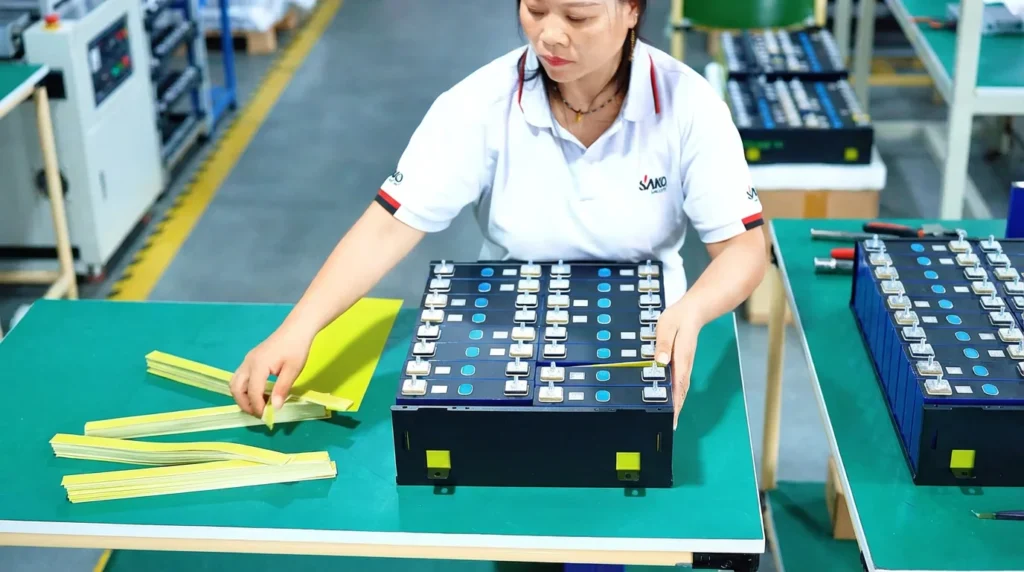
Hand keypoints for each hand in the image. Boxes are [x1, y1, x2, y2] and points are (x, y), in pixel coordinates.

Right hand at [229, 327, 314, 415]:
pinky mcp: (250, 360)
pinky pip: (241, 377)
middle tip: (259, 413)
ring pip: (235, 383)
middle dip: (244, 404)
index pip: (252, 392)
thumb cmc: (297, 348)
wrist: (296, 329)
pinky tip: (260, 393)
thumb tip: (275, 408)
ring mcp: (247, 360)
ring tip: (259, 405)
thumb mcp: (293, 370)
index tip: (267, 417)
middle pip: (236, 388)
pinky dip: (245, 389)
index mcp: (258, 365)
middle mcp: (248, 363)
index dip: (258, 406)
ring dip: (243, 397)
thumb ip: (282, 388)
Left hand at [653, 302, 700, 429]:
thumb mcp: (666, 326)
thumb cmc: (678, 318)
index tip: (673, 417)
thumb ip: (663, 343)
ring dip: (677, 403)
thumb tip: (660, 361)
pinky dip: (677, 394)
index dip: (675, 402)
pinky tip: (672, 401)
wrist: (694, 311)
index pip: (678, 384)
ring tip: (671, 419)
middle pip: (681, 391)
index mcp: (681, 357)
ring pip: (682, 388)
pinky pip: (681, 382)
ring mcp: (686, 365)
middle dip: (677, 409)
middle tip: (671, 426)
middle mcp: (685, 364)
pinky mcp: (683, 363)